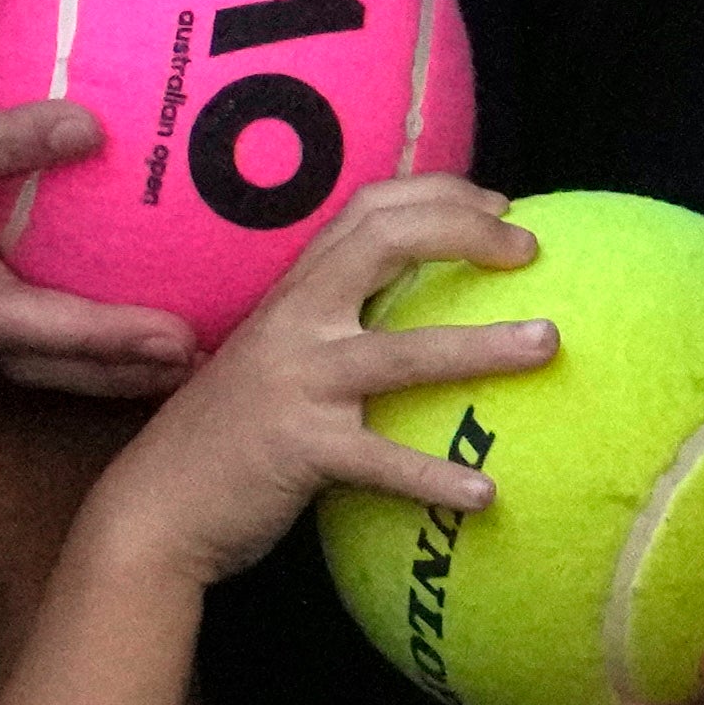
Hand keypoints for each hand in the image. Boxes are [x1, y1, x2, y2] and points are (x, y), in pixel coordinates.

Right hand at [76, 178, 552, 590]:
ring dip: (483, 346)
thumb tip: (422, 305)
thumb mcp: (277, 356)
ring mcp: (298, 383)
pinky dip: (435, 478)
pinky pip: (383, 460)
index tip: (503, 207)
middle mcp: (296, 321)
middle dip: (464, 233)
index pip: (369, 208)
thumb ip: (334, 323)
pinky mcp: (302, 449)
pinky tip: (485, 494)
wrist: (154, 509)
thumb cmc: (231, 432)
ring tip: (549, 344)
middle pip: (384, 242)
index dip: (440, 194)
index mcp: (295, 292)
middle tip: (530, 251)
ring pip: (404, 352)